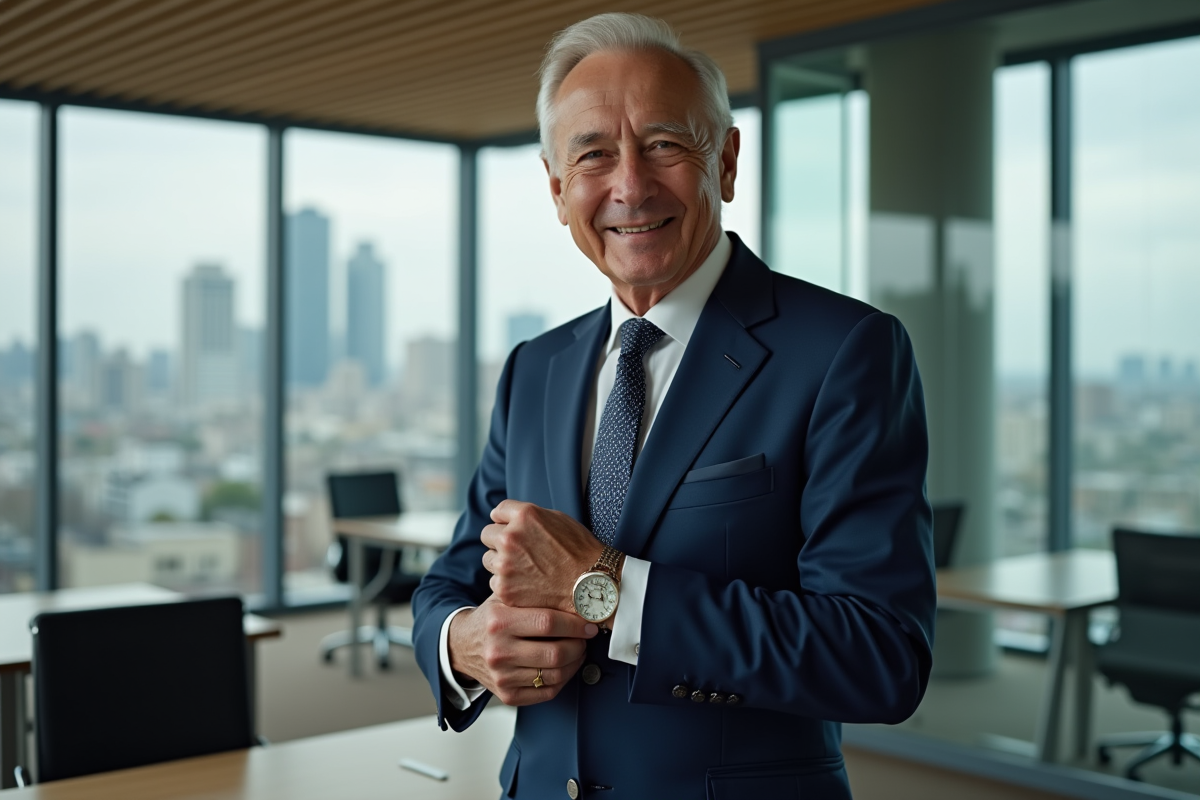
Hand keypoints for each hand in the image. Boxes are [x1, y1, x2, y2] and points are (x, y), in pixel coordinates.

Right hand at [447, 595, 597, 705]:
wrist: (462, 646)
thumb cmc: (492, 618)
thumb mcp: (505, 597)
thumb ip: (533, 593)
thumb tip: (577, 594)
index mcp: (499, 621)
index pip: (548, 623)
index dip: (575, 624)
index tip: (588, 624)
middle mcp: (498, 651)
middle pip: (555, 653)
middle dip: (579, 645)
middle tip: (584, 638)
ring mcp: (501, 677)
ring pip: (554, 675)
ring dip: (575, 663)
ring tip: (577, 650)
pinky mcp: (506, 695)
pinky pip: (547, 693)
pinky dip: (563, 680)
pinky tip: (565, 667)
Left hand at [481, 500, 602, 611]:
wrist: (592, 583)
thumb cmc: (580, 550)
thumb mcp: (558, 519)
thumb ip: (529, 517)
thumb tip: (507, 518)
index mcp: (524, 515)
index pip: (497, 512)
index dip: (504, 521)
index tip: (510, 529)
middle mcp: (511, 537)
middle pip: (487, 534)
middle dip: (499, 541)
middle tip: (519, 552)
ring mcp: (505, 564)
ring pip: (489, 559)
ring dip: (501, 563)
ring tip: (525, 569)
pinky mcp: (504, 588)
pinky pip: (494, 582)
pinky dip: (508, 584)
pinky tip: (527, 584)